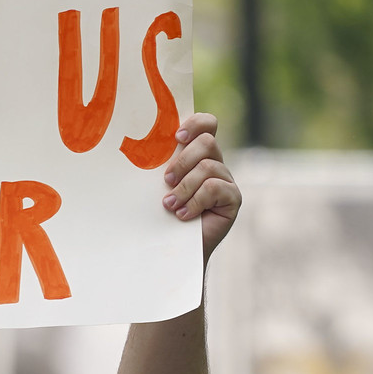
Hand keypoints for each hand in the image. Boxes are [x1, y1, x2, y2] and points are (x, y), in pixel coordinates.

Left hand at [159, 111, 239, 260]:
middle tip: (166, 181)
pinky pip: (215, 188)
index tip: (176, 137)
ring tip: (169, 205)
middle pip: (207, 142)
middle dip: (183, 161)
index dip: (196, 123)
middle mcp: (215, 163)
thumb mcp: (157, 185)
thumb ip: (160, 164)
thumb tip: (139, 143)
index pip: (207, 124)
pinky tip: (183, 215)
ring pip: (208, 167)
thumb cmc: (161, 215)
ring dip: (184, 187)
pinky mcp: (233, 198)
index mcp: (198, 154)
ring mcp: (226, 180)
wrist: (174, 249)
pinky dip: (195, 201)